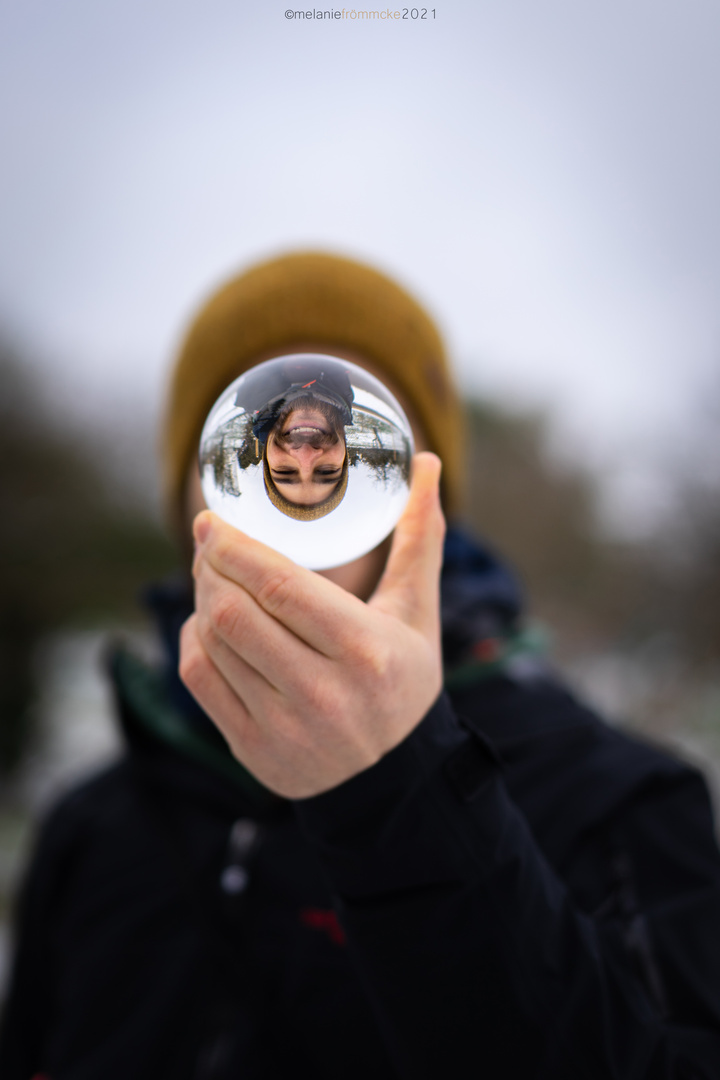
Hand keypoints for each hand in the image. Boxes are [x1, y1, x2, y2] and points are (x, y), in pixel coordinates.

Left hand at [179, 453, 444, 797]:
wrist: (395, 777)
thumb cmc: (404, 678)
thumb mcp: (417, 611)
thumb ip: (419, 537)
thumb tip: (429, 460)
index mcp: (366, 653)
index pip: (283, 588)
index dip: (236, 547)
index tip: (213, 519)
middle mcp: (323, 695)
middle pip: (236, 613)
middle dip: (210, 566)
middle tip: (209, 540)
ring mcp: (284, 728)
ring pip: (213, 642)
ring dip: (201, 597)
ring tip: (211, 573)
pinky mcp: (253, 750)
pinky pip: (199, 679)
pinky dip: (194, 639)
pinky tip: (209, 621)